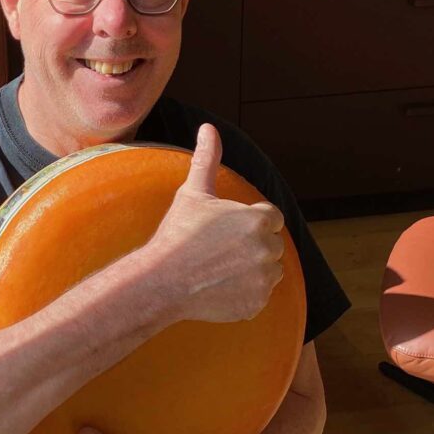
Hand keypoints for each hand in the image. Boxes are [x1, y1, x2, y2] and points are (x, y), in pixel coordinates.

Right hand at [147, 124, 284, 322]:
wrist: (161, 281)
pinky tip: (219, 287)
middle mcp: (266, 249)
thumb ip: (207, 159)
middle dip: (252, 246)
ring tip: (219, 269)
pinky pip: (259, 296)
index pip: (270, 218)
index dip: (248, 222)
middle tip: (218, 251)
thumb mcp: (193, 193)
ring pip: (269, 271)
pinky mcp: (256, 305)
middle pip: (271, 245)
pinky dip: (245, 294)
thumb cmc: (177, 234)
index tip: (226, 231)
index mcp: (258, 219)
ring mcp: (263, 279)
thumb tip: (208, 128)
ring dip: (253, 270)